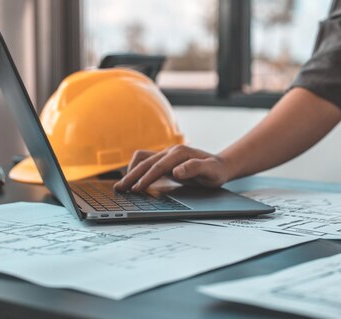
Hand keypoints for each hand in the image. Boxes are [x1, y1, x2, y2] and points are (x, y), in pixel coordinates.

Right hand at [113, 145, 231, 191]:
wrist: (221, 166)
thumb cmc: (216, 170)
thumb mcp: (211, 171)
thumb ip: (195, 168)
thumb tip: (177, 171)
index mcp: (180, 153)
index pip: (158, 166)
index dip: (147, 178)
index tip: (136, 189)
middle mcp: (171, 151)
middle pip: (146, 162)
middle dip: (132, 176)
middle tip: (120, 189)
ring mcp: (166, 155)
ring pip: (142, 160)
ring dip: (131, 171)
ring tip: (122, 186)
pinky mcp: (165, 161)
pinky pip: (146, 162)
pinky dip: (137, 169)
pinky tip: (133, 181)